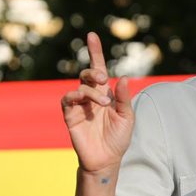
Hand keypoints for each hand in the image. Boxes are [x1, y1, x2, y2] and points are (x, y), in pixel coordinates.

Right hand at [60, 32, 134, 173]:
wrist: (107, 160)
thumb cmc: (118, 139)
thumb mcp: (127, 117)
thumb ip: (124, 98)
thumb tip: (124, 78)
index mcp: (106, 94)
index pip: (99, 68)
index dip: (95, 52)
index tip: (92, 35)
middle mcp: (91, 96)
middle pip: (88, 74)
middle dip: (95, 71)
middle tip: (104, 80)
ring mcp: (80, 106)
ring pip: (80, 86)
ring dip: (90, 90)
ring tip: (103, 103)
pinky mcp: (71, 116)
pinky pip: (67, 100)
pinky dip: (74, 95)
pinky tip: (82, 99)